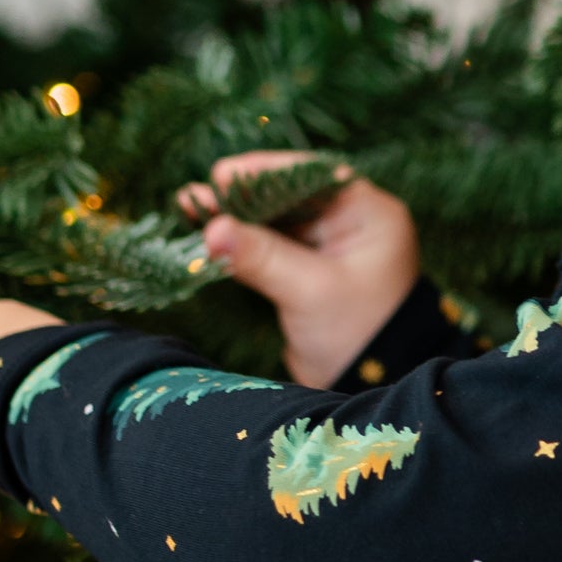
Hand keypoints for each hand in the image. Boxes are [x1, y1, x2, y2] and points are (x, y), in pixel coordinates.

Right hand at [178, 152, 420, 390]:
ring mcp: (329, 246)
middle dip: (242, 196)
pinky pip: (270, 244)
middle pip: (288, 194)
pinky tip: (207, 234)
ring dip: (235, 217)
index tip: (224, 175)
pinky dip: (241, 240)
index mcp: (370, 214)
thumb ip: (262, 256)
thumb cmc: (358, 336)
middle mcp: (351, 222)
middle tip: (197, 196)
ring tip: (190, 208)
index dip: (265, 173)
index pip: (312, 177)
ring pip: (275, 219)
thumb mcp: (310, 291)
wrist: (371, 388)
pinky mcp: (308, 270)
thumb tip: (212, 229)